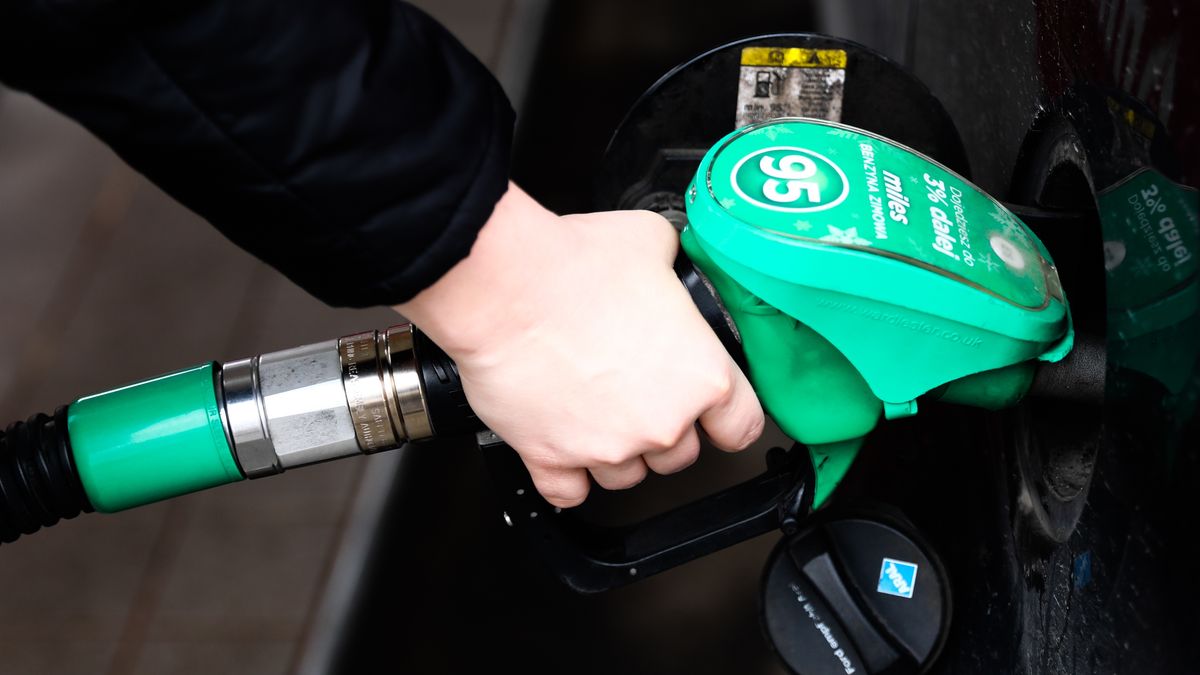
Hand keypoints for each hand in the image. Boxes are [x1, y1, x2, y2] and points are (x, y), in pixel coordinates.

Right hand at [396, 183, 764, 506]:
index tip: (715, 416)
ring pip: (625, 476)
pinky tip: (563, 445)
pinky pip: (568, 492)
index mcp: (700, 375)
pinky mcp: (550, 458)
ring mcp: (605, 447)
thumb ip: (671, 267)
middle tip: (636, 390)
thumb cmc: (571, 263)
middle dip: (662, 428)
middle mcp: (660, 421)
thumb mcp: (650, 240)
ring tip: (594, 408)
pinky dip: (566, 476)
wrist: (501, 284)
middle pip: (679, 455)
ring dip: (615, 450)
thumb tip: (666, 264)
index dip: (727, 418)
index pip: (741, 426)